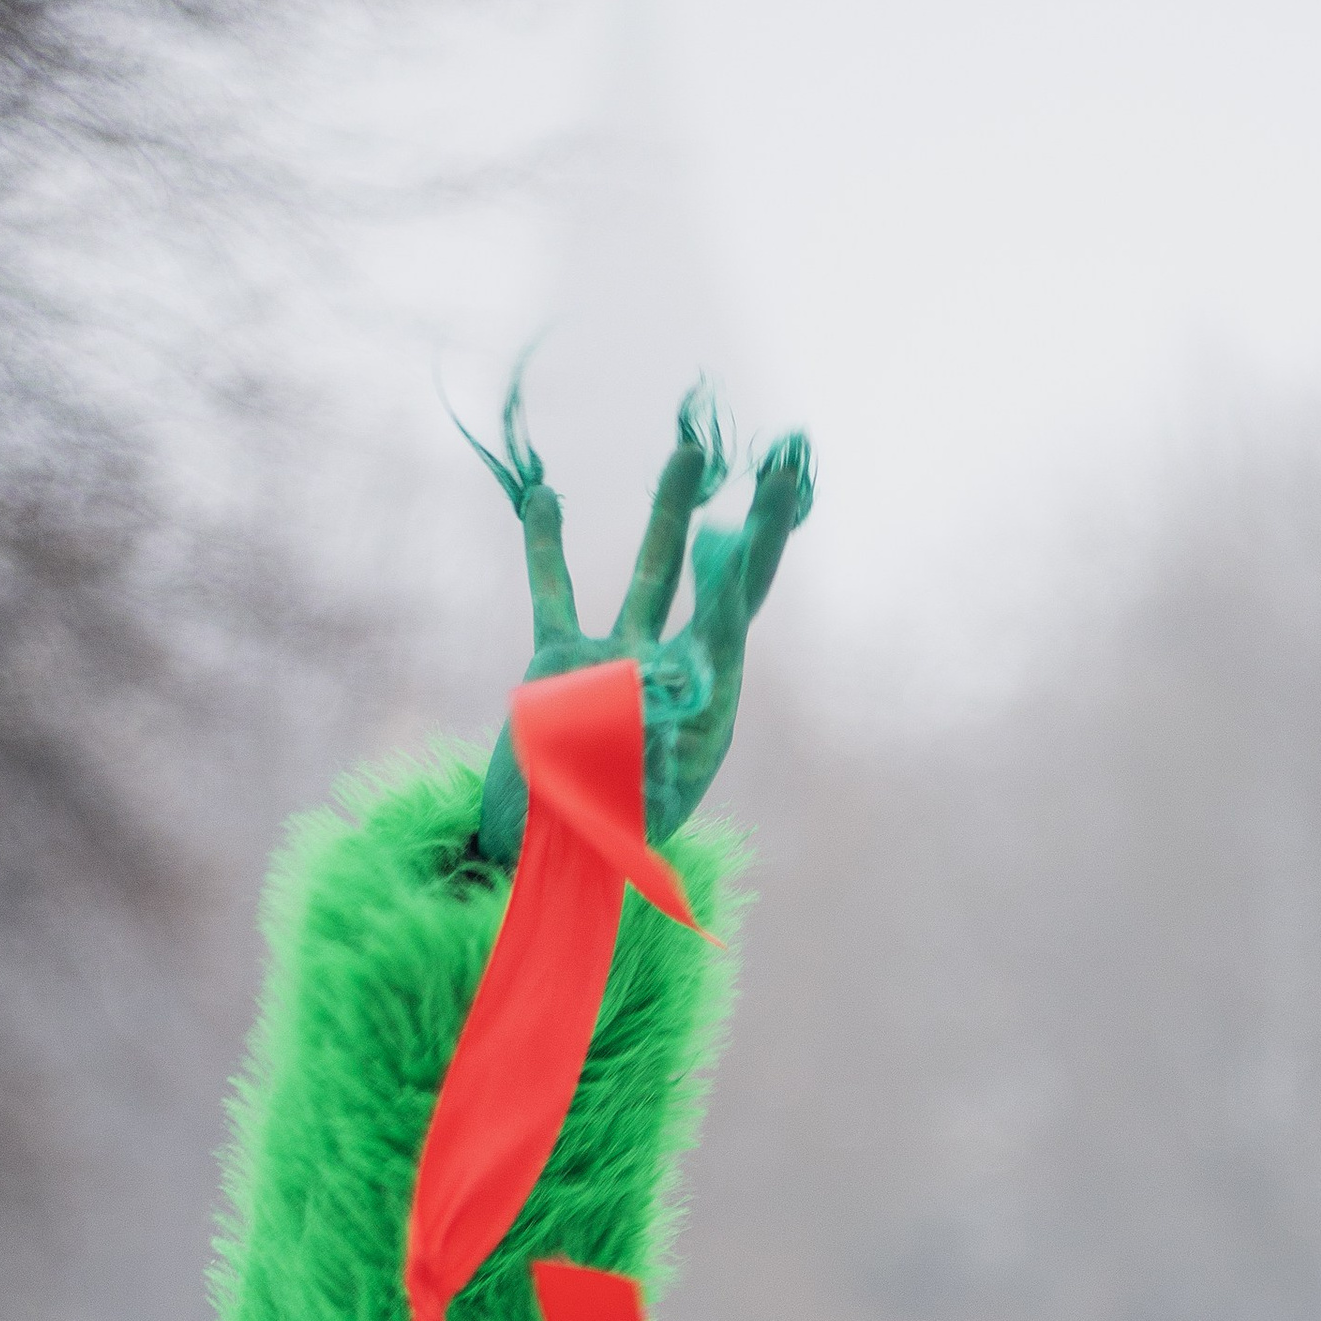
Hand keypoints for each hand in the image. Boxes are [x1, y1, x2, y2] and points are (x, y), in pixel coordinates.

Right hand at [465, 377, 813, 867]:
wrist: (540, 871)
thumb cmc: (593, 851)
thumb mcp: (624, 805)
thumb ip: (636, 748)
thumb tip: (639, 683)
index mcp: (703, 711)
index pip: (733, 619)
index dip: (748, 559)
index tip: (758, 503)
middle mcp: (671, 678)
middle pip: (718, 585)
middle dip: (748, 524)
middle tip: (781, 460)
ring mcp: (617, 666)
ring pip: (649, 575)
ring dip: (668, 512)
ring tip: (688, 449)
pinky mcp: (562, 668)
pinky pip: (558, 596)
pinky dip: (550, 550)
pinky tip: (546, 498)